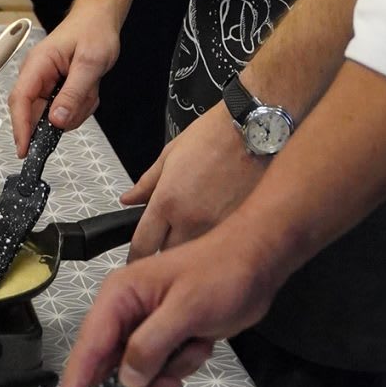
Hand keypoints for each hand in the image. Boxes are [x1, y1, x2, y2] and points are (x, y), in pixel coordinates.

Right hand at [8, 0, 122, 150]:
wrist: (100, 19)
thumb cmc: (93, 31)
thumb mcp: (89, 64)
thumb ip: (73, 93)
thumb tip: (57, 121)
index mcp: (38, 64)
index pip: (20, 100)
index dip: (20, 128)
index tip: (24, 150)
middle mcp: (36, 75)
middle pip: (37, 113)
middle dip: (63, 116)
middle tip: (84, 103)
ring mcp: (45, 82)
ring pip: (54, 115)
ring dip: (76, 109)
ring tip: (91, 89)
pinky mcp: (55, 88)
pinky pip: (64, 110)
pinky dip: (80, 105)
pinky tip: (90, 90)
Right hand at [52, 214, 279, 386]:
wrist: (258, 263)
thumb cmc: (221, 274)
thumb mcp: (185, 309)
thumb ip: (150, 346)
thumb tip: (125, 382)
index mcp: (119, 297)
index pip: (87, 349)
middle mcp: (125, 314)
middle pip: (110, 368)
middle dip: (137, 382)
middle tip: (167, 383)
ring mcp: (146, 327)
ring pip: (137, 375)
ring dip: (165, 373)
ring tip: (192, 351)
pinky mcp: (167, 338)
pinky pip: (160, 370)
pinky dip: (180, 366)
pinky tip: (201, 344)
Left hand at [125, 102, 258, 256]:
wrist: (256, 128)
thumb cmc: (216, 134)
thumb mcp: (171, 153)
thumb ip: (147, 183)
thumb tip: (129, 199)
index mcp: (168, 200)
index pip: (142, 245)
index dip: (135, 256)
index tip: (136, 258)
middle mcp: (191, 220)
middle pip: (167, 256)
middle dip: (164, 250)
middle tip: (170, 235)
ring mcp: (217, 227)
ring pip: (195, 254)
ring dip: (190, 249)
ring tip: (197, 229)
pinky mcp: (240, 227)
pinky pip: (220, 244)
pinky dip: (215, 241)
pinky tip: (218, 225)